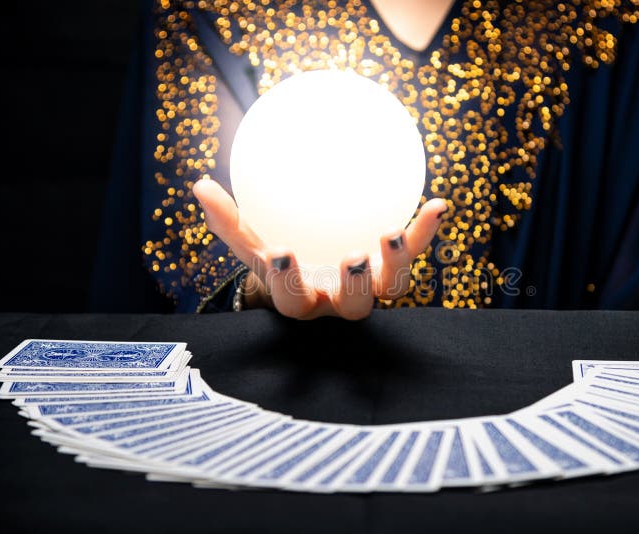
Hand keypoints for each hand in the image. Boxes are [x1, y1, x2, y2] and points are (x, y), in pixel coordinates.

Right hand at [192, 179, 445, 319]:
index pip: (293, 299)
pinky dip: (428, 230)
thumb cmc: (279, 259)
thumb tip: (199, 185)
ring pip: (392, 286)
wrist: (315, 278)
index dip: (288, 281)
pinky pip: (416, 251)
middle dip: (354, 286)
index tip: (280, 251)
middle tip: (352, 257)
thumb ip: (230, 222)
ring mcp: (374, 288)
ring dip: (399, 260)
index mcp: (304, 299)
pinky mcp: (395, 269)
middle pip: (354, 306)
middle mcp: (342, 302)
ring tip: (395, 230)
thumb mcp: (252, 244)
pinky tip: (439, 204)